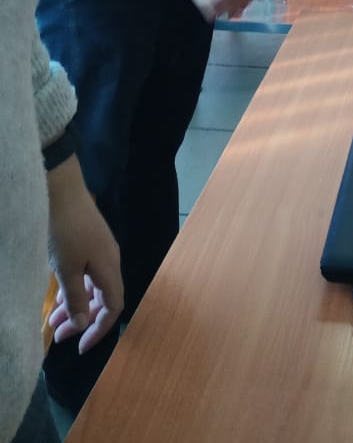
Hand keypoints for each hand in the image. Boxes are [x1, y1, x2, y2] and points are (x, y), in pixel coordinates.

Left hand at [46, 155, 122, 353]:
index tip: (80, 348)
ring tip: (52, 321)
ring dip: (75, 306)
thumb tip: (84, 325)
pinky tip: (58, 297)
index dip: (99, 330)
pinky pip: (86, 275)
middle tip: (58, 336)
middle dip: (83, 321)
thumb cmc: (66, 232)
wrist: (62, 191)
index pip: (113, 307)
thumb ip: (76, 299)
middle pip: (103, 299)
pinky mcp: (90, 244)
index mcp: (109, 269)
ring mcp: (100, 251)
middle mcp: (110, 261)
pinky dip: (73, 290)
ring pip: (92, 288)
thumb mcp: (67, 270)